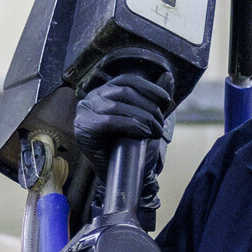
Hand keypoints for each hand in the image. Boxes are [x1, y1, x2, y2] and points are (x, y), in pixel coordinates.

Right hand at [73, 73, 173, 228]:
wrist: (119, 175)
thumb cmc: (130, 146)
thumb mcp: (145, 118)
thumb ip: (154, 98)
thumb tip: (169, 76)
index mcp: (104, 92)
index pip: (126, 81)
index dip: (148, 88)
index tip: (166, 100)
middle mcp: (91, 99)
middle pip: (124, 92)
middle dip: (148, 106)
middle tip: (160, 123)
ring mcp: (84, 113)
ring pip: (118, 105)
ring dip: (143, 117)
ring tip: (155, 130)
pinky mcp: (83, 129)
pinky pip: (110, 121)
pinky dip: (131, 124)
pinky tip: (144, 132)